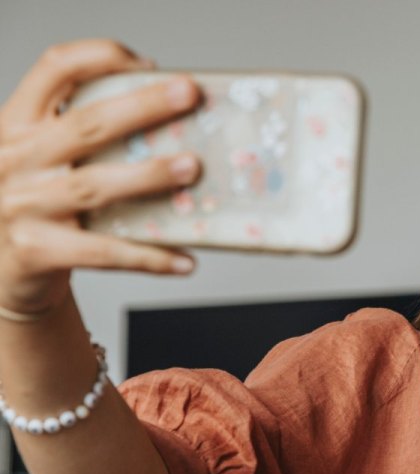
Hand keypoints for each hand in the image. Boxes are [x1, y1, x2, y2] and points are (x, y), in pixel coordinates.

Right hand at [0, 39, 202, 315]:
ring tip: (192, 168)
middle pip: (84, 124)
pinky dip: (148, 256)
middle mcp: (14, 158)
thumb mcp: (40, 157)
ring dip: (148, 175)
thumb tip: (170, 123)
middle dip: (142, 107)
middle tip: (188, 96)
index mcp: (17, 123)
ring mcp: (22, 204)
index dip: (100, 58)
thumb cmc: (34, 204)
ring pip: (93, 186)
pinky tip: (184, 259)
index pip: (53, 71)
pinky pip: (102, 251)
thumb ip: (80, 135)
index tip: (147, 66)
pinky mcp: (34, 250)